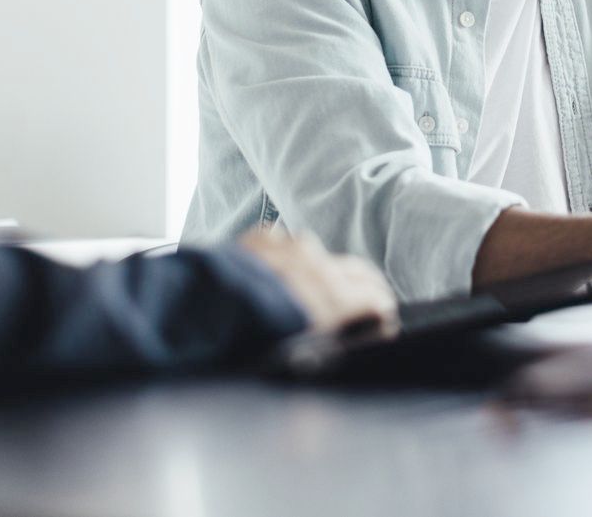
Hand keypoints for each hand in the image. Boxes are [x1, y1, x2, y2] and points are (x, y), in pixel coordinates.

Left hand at [237, 227, 398, 336]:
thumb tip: (359, 337)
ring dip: (320, 268)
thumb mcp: (305, 352)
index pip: (374, 298)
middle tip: (371, 296)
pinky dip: (281, 255)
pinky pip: (279, 241)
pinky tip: (272, 268)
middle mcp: (319, 266)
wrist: (208, 310)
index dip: (382, 308)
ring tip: (312, 284)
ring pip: (316, 252)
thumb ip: (335, 338)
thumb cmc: (256, 342)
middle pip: (357, 271)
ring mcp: (289, 248)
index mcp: (335, 298)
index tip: (384, 316)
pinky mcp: (260, 239)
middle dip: (368, 285)